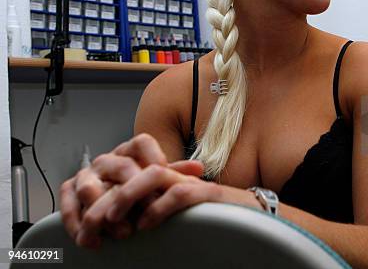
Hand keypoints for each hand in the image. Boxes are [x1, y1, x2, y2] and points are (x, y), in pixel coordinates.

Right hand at [60, 133, 202, 246]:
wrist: (114, 199)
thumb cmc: (139, 188)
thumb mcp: (158, 181)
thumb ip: (175, 173)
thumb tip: (198, 168)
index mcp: (131, 153)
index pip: (142, 143)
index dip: (154, 157)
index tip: (162, 174)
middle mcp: (108, 161)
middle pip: (118, 166)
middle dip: (131, 192)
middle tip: (144, 212)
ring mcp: (88, 175)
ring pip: (89, 187)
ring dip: (103, 212)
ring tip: (121, 233)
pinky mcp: (70, 191)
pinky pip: (68, 204)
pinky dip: (76, 223)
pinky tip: (92, 239)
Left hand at [100, 165, 261, 232]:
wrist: (255, 217)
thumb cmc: (216, 217)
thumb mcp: (175, 213)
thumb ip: (152, 210)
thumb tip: (124, 224)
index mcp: (164, 178)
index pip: (126, 170)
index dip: (102, 191)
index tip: (87, 218)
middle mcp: (176, 175)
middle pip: (132, 168)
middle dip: (105, 196)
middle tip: (91, 223)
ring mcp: (192, 182)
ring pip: (150, 175)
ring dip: (126, 197)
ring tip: (114, 220)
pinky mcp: (208, 195)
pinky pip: (179, 194)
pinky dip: (159, 209)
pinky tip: (147, 224)